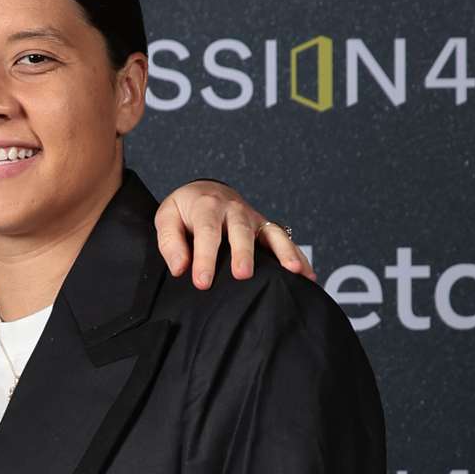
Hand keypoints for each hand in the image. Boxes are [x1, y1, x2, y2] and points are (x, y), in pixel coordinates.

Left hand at [155, 180, 315, 288]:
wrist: (204, 191)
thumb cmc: (184, 210)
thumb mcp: (166, 217)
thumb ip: (170, 242)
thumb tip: (180, 267)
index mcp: (206, 206)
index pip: (206, 233)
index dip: (205, 258)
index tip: (202, 282)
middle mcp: (234, 210)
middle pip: (241, 231)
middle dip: (243, 253)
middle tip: (243, 275)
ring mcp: (253, 218)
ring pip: (271, 233)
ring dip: (284, 252)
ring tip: (293, 271)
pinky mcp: (265, 227)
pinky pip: (284, 240)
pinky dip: (297, 256)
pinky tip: (307, 275)